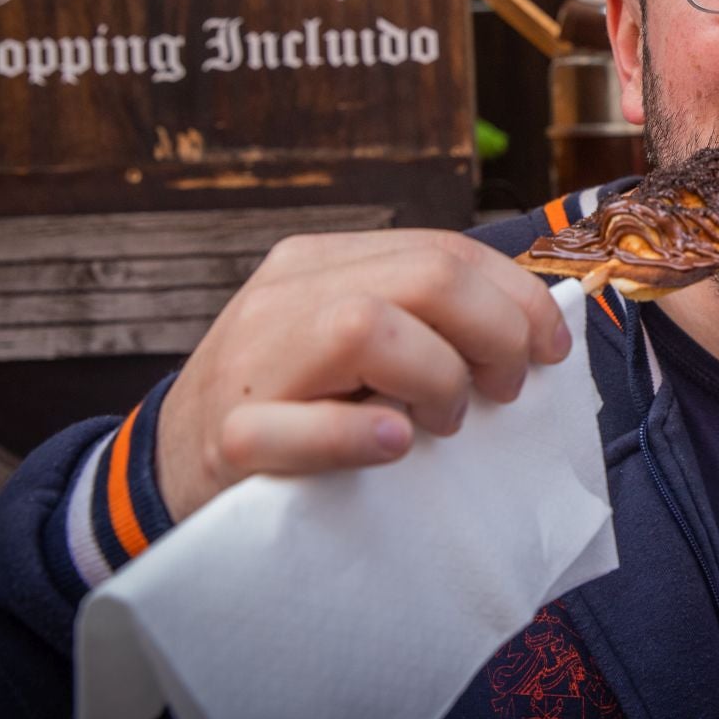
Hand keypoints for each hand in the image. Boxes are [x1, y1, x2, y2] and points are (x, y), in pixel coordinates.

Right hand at [155, 230, 572, 522]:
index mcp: (321, 263)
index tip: (551, 348)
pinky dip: (356, 435)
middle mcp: (285, 295)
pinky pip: (296, 426)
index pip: (442, 250)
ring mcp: (252, 362)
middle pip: (424, 278)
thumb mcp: (347, 342)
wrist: (167, 467)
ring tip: (441, 421)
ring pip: (365, 328)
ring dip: (436, 379)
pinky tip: (393, 445)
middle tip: (503, 390)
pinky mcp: (230, 438)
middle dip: (494, 333)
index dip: (516, 296)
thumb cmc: (289, 405)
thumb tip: (530, 326)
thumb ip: (417, 320)